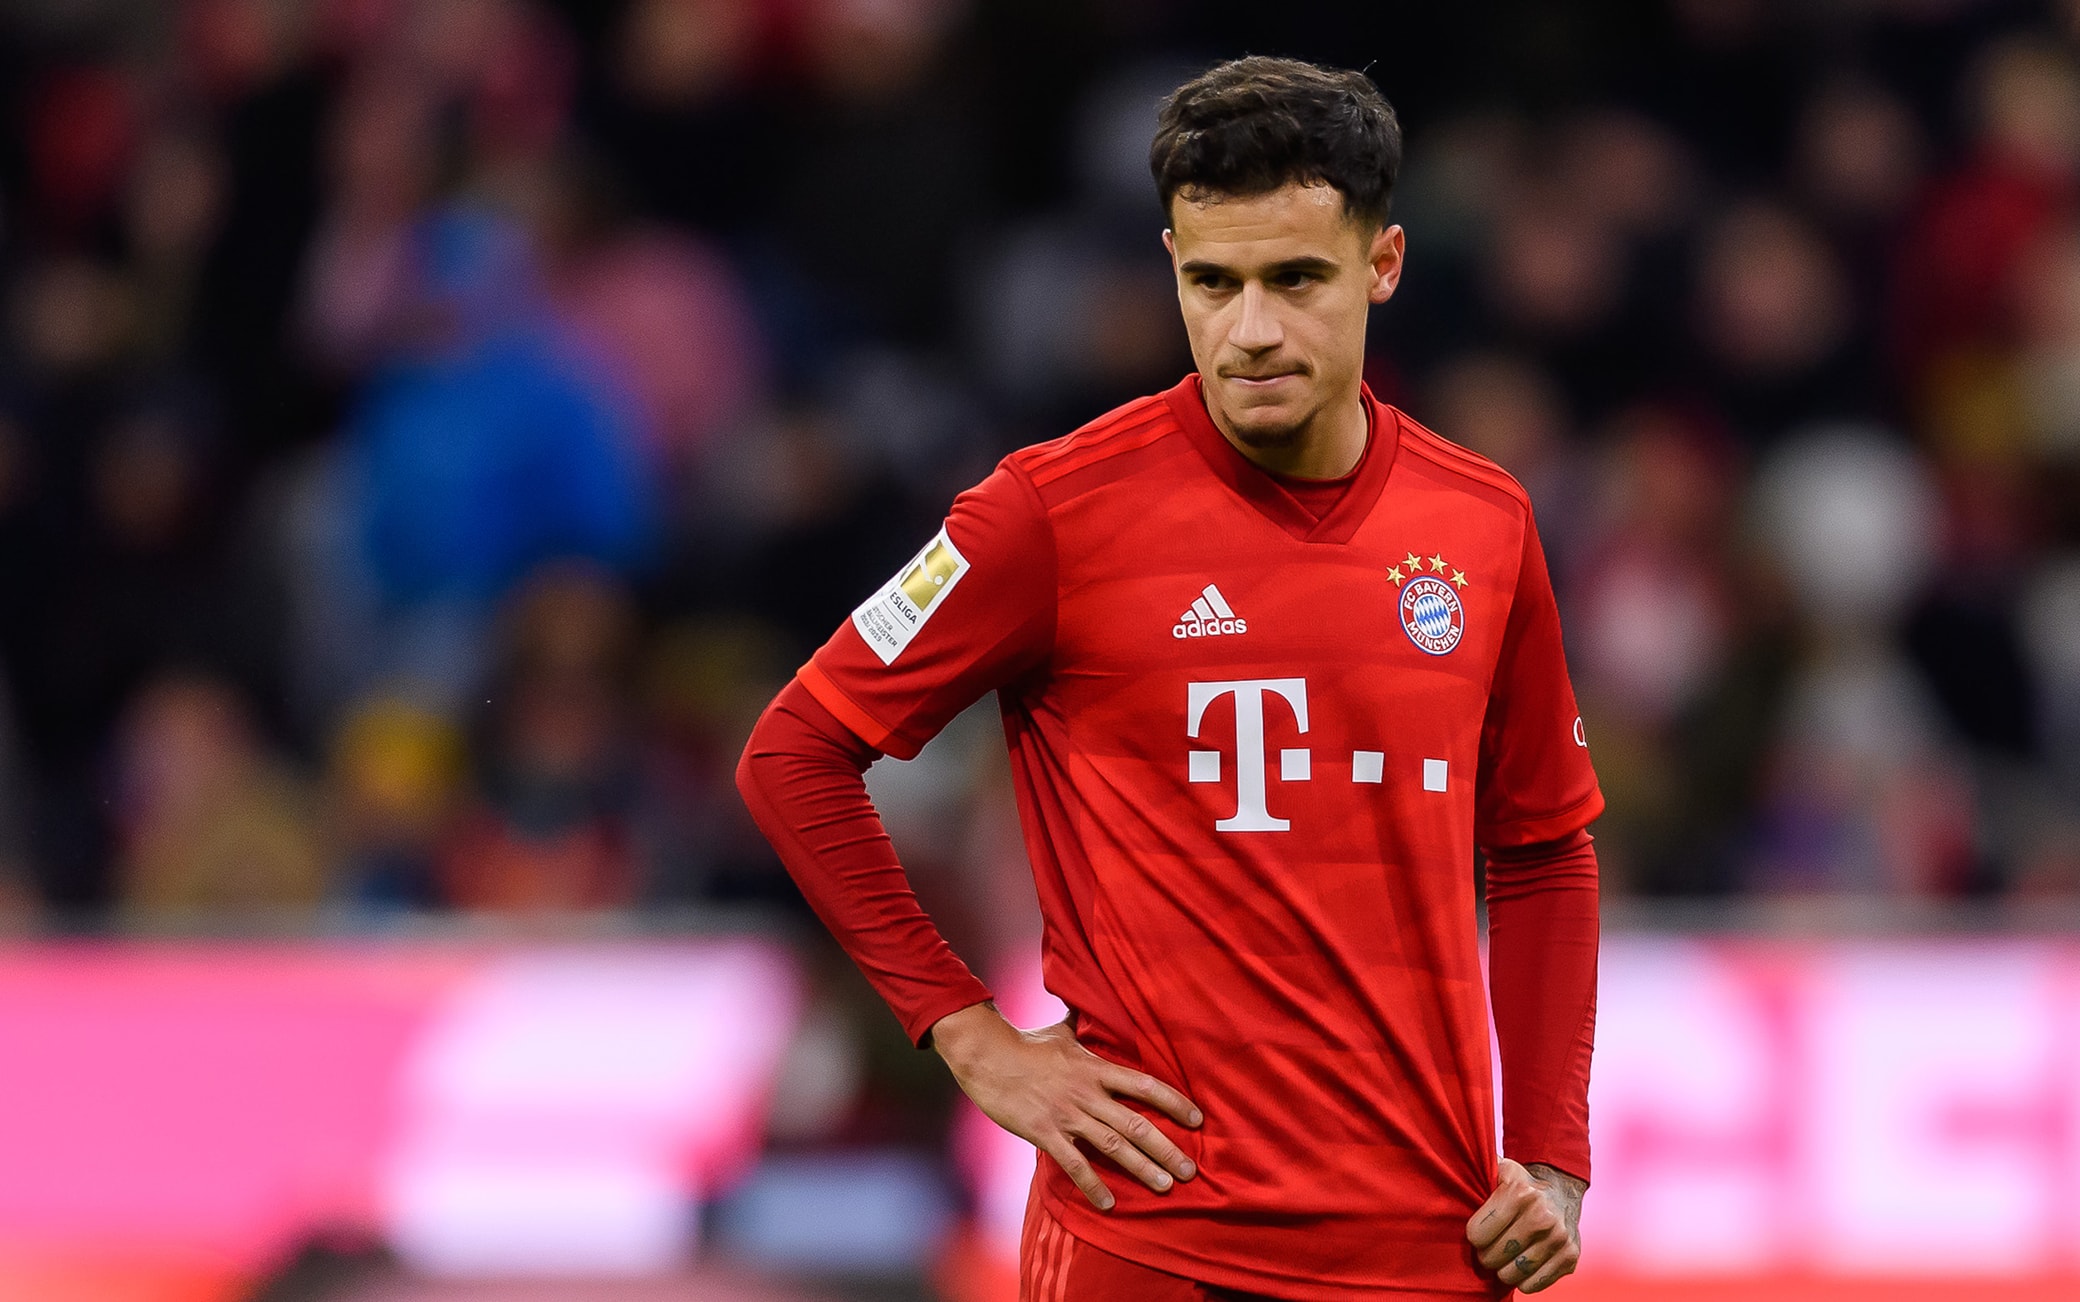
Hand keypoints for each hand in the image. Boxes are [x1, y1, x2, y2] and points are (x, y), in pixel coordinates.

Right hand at [930, 1001, 1201, 1210]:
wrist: (986, 1056)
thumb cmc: (1024, 1043)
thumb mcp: (1059, 1030)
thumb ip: (1079, 1022)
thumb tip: (1085, 1000)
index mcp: (1095, 1068)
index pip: (1144, 1085)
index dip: (1173, 1101)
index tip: (1197, 1119)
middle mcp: (1087, 1093)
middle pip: (1136, 1123)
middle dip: (1166, 1148)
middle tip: (1190, 1171)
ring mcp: (1067, 1114)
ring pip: (1113, 1145)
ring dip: (1141, 1168)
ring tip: (1164, 1187)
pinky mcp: (1045, 1132)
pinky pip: (1075, 1164)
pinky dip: (1093, 1185)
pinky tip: (1109, 1204)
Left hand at [1466, 1158, 1584, 1292]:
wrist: (1562, 1190)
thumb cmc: (1519, 1183)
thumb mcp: (1498, 1169)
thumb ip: (1474, 1169)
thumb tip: (1442, 1163)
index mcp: (1520, 1192)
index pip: (1476, 1235)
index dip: (1474, 1235)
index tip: (1479, 1230)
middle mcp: (1542, 1216)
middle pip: (1492, 1257)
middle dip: (1486, 1254)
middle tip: (1490, 1245)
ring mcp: (1559, 1238)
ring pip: (1512, 1274)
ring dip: (1503, 1268)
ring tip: (1505, 1254)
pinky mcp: (1570, 1257)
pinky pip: (1533, 1284)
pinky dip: (1523, 1279)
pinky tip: (1522, 1263)